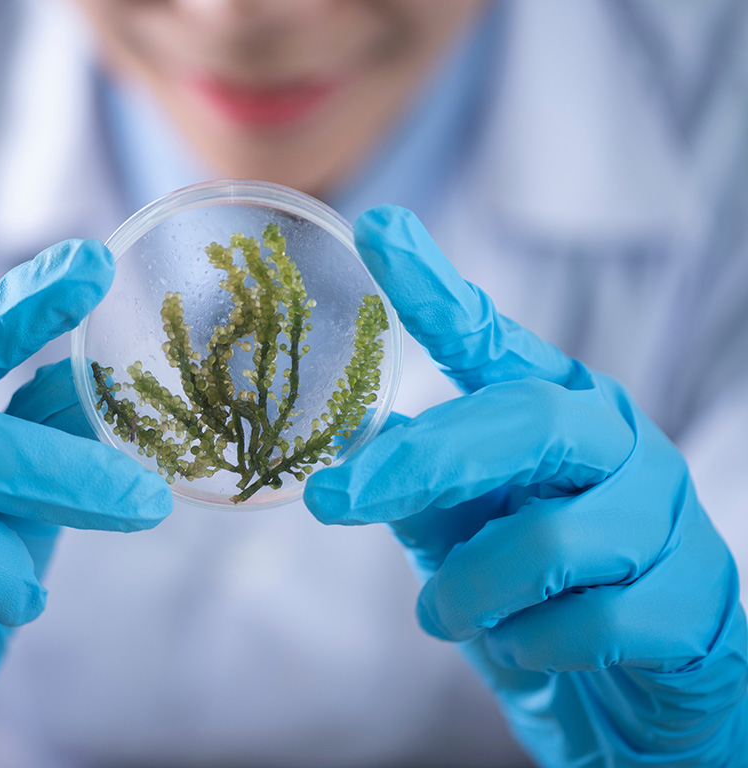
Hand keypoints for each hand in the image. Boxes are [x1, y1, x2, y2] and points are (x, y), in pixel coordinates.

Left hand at [304, 207, 746, 764]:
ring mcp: (664, 519)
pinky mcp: (691, 603)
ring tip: (446, 613)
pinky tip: (528, 648)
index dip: (433, 288)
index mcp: (555, 410)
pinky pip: (587, 624)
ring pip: (546, 543)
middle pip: (520, 422)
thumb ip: (426, 489)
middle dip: (419, 464)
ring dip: (471, 591)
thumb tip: (363, 441)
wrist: (636, 693)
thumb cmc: (539, 596)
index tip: (377, 229)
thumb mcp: (467, 535)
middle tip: (331, 502)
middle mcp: (615, 444)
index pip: (491, 340)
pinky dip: (528, 646)